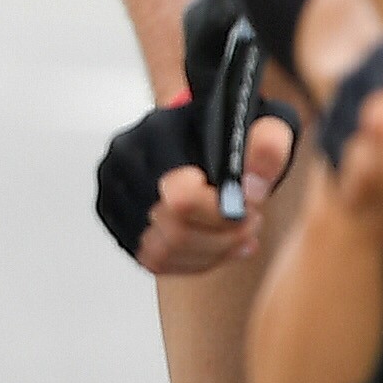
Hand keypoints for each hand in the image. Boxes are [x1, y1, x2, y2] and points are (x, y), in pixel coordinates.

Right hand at [94, 93, 291, 271]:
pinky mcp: (117, 220)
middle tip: (251, 222)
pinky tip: (217, 244)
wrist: (197, 127)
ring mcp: (115, 195)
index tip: (250, 205)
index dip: (222, 214)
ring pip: (162, 254)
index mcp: (156, 135)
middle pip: (173, 234)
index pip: (181, 199)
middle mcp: (125, 165)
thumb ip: (267, 147)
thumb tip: (251, 190)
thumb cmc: (227, 127)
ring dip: (211, 252)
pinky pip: (154, 261)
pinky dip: (193, 260)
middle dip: (224, 237)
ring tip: (238, 233)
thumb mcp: (262, 121)